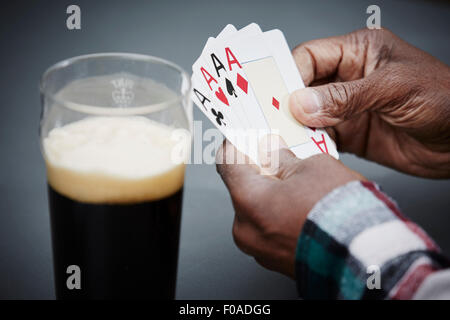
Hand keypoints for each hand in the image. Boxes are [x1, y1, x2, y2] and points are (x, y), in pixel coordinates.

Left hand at [216, 137, 364, 277]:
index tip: (243, 137)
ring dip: (270, 194)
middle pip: (242, 188)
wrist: (367, 256)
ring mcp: (260, 249)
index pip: (226, 162)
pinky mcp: (275, 262)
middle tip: (276, 157)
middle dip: (258, 171)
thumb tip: (272, 150)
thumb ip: (283, 157)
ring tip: (296, 183)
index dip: (235, 144)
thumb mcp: (312, 166)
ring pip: (257, 211)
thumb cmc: (341, 213)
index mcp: (248, 200)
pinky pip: (269, 230)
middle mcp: (246, 229)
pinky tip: (301, 206)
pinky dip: (279, 216)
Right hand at [289, 28, 449, 177]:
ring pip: (308, 115)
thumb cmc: (445, 99)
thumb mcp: (394, 89)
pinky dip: (311, 145)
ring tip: (286, 138)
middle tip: (273, 118)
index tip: (279, 95)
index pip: (311, 56)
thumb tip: (302, 104)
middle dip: (288, 102)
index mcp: (359, 53)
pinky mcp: (350, 134)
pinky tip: (306, 150)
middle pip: (304, 86)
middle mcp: (348, 79)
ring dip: (297, 126)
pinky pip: (321, 138)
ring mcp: (347, 108)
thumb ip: (347, 97)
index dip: (292, 73)